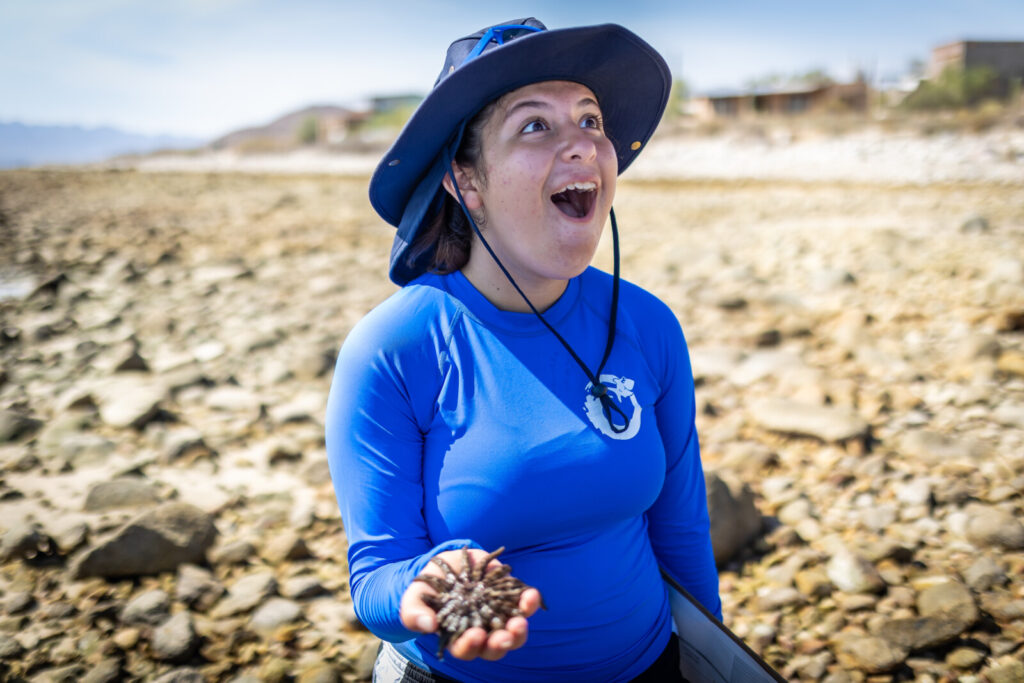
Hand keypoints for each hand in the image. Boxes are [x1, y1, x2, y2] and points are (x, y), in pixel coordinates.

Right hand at [400, 547, 543, 660]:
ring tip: (521, 620)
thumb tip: (428, 625)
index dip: (471, 646)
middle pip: (494, 647)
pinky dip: (529, 602)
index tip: (475, 635)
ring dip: (520, 629)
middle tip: (505, 636)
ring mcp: (497, 615)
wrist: (446, 565)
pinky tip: (530, 595)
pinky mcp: (508, 597)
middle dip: (501, 644)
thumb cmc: (427, 589)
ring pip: (514, 632)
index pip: (466, 650)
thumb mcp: (414, 598)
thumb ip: (415, 613)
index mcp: (457, 638)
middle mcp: (481, 631)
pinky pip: (524, 605)